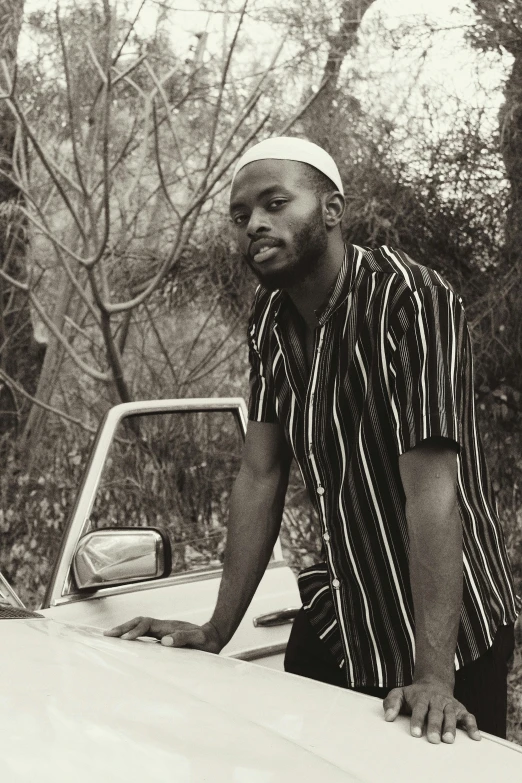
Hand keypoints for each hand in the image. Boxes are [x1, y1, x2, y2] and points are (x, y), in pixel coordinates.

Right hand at [103, 616, 223, 652]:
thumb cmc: (206, 640)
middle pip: (138, 622)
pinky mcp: (162, 637)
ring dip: (125, 630)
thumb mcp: (198, 640)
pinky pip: (143, 634)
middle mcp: (163, 627)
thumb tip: (165, 641)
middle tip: (107, 635)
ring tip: (110, 636)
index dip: (135, 631)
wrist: (214, 637)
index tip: (125, 639)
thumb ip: (184, 638)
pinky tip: (125, 643)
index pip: (147, 625)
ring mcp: (162, 631)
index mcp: (168, 627)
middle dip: (123, 627)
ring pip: (139, 627)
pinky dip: (132, 635)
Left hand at [383, 680, 480, 743]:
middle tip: (433, 740)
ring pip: (451, 715)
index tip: (415, 733)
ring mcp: (449, 705)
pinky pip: (469, 717)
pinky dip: (472, 726)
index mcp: (421, 697)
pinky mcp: (461, 709)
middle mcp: (436, 701)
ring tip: (449, 740)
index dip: (417, 721)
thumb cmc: (414, 695)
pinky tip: (475, 737)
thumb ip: (392, 703)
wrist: (434, 683)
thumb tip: (388, 717)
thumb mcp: (400, 694)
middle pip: (435, 713)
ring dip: (451, 727)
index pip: (419, 709)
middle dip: (435, 726)